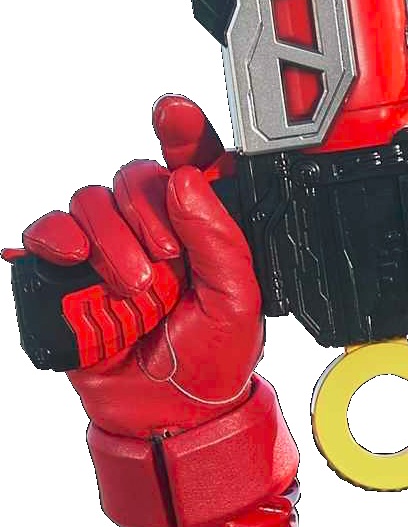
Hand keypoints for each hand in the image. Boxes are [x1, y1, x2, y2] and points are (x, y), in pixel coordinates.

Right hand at [17, 96, 261, 436]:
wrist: (170, 414)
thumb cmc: (213, 358)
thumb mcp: (239, 302)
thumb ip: (221, 241)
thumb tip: (186, 182)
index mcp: (206, 227)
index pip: (195, 163)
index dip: (184, 132)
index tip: (174, 112)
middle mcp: (156, 227)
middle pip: (137, 175)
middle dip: (148, 210)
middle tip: (167, 258)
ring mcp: (109, 246)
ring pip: (93, 199)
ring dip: (113, 238)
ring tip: (137, 287)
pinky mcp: (68, 270)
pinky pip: (50, 230)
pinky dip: (57, 236)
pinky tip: (75, 256)